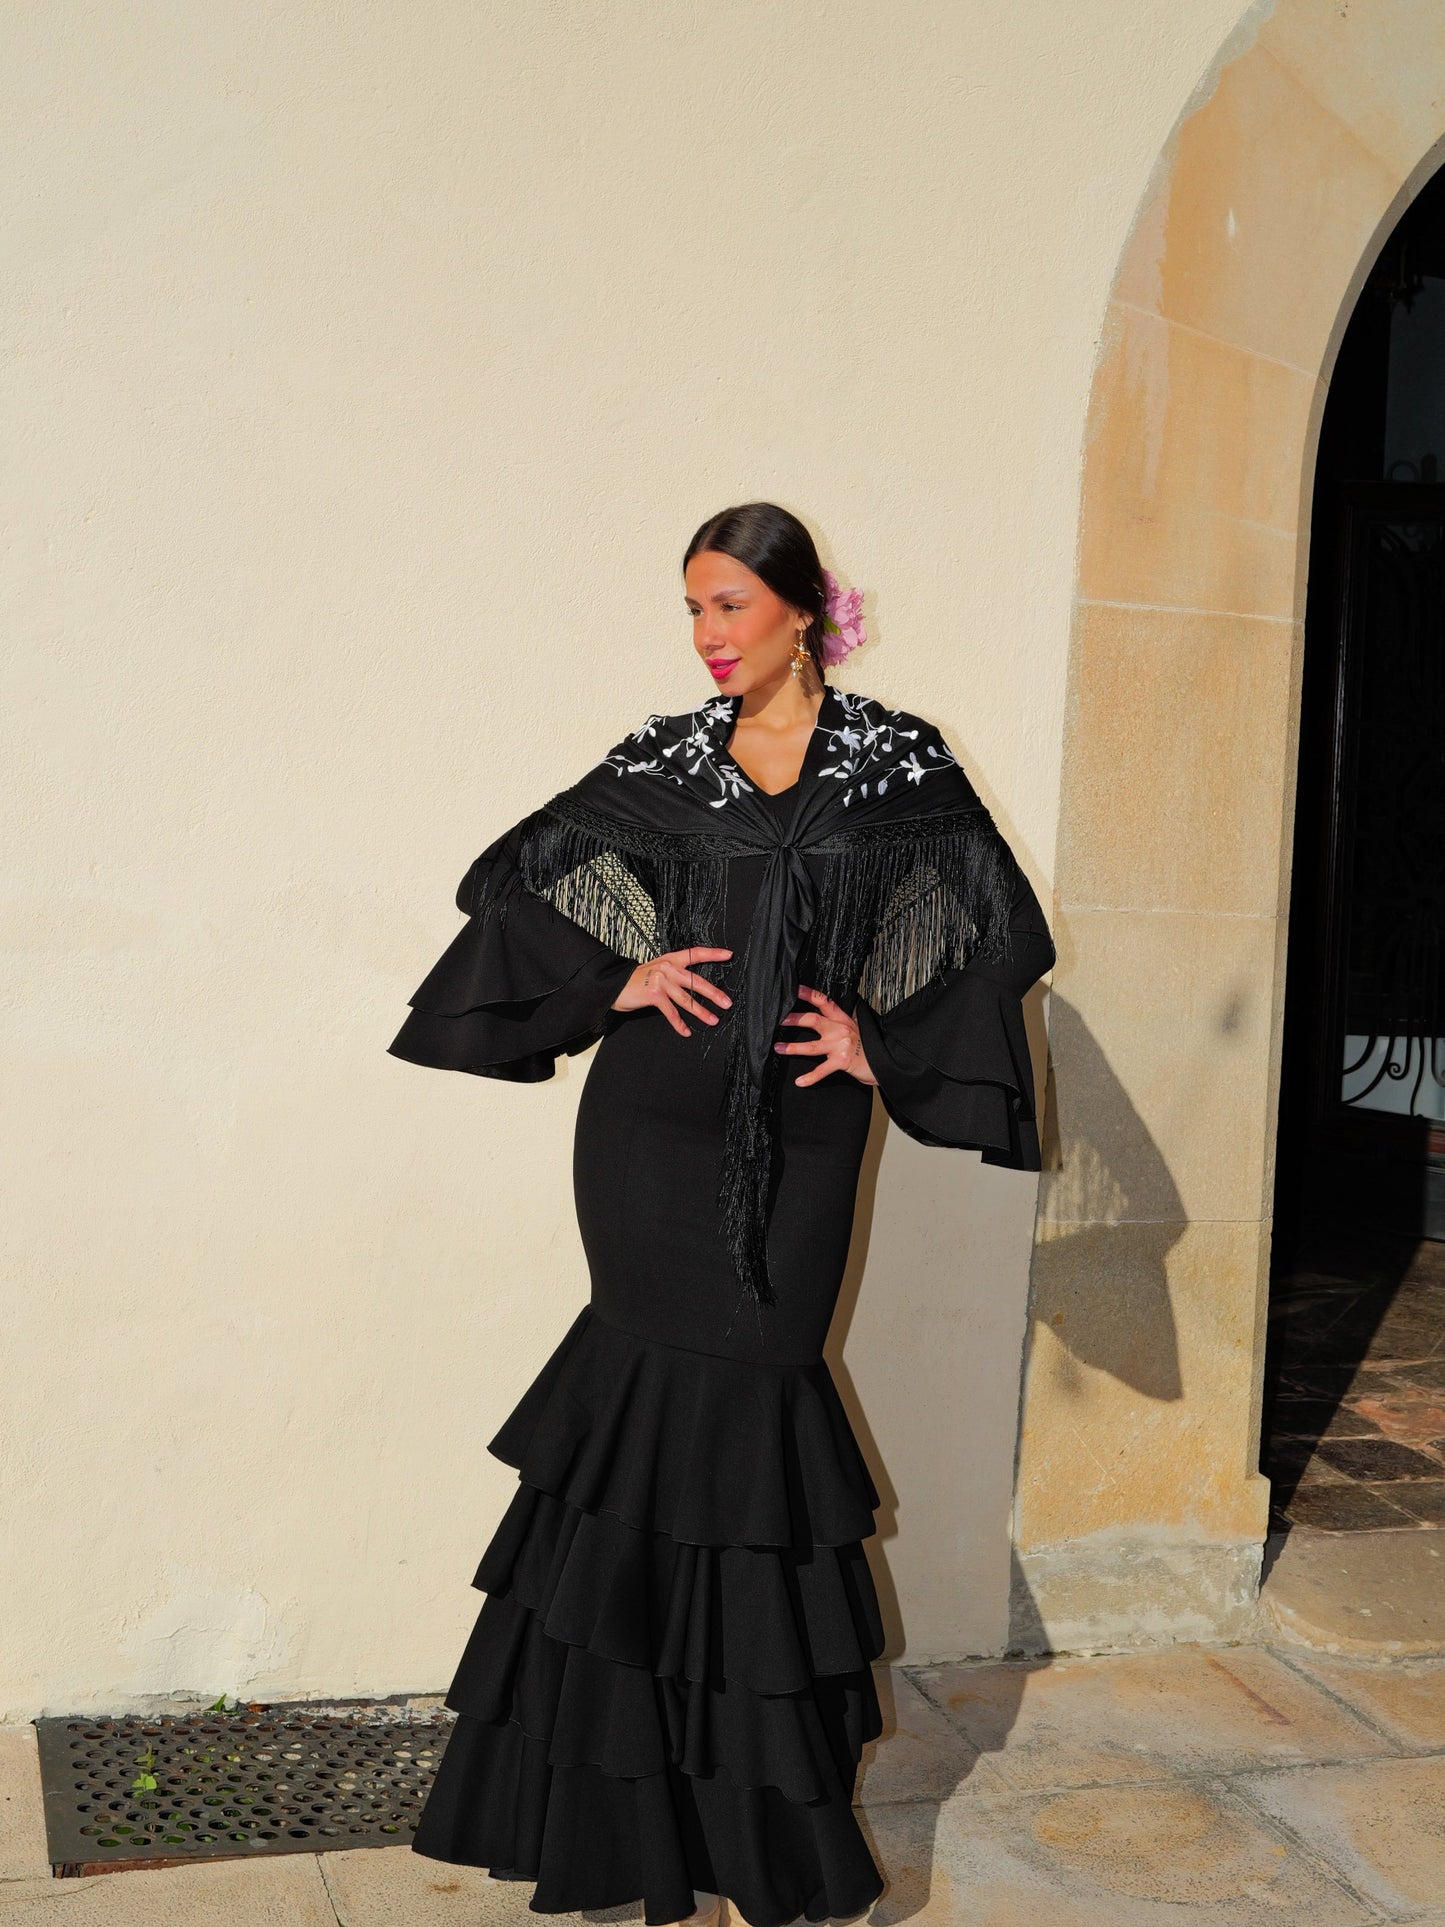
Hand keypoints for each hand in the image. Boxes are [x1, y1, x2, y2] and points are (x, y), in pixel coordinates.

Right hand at [610, 945, 732, 1036]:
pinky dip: (679, 1024)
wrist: (613, 985)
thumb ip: (674, 974)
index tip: (729, 955)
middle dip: (714, 993)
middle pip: (696, 981)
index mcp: (671, 960)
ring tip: (713, 1020)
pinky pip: (671, 1012)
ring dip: (701, 1012)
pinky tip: (686, 1031)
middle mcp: (667, 968)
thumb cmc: (637, 980)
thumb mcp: (657, 970)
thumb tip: (693, 984)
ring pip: (686, 999)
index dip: (713, 954)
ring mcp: (661, 981)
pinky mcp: (654, 995)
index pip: (695, 953)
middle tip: (727, 1003)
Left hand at [775, 985, 877, 1086]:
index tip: (794, 989)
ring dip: (793, 1048)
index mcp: (842, 1019)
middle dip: (794, 1020)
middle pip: (814, 1020)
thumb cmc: (867, 1046)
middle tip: (779, 1020)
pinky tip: (800, 1082)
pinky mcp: (842, 1061)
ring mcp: (841, 1045)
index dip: (808, 994)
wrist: (885, 1062)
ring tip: (778, 1048)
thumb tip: (818, 1017)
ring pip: (812, 1046)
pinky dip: (810, 1077)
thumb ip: (837, 1023)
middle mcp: (841, 1029)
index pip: (824, 1002)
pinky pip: (822, 1070)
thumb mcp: (854, 1028)